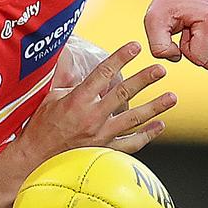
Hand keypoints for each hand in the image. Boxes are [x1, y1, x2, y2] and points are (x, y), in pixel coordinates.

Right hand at [21, 42, 174, 158]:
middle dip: (144, 79)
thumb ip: (68, 80)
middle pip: (123, 93)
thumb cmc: (40, 127)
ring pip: (133, 119)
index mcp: (77, 100)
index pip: (103, 73)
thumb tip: (74, 59)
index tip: (135, 47)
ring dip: (155, 107)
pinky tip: (159, 125)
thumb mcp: (50, 97)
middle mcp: (91, 116)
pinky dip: (147, 135)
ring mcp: (100, 135)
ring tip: (172, 97)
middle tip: (160, 69)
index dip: (120, 58)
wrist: (35, 160)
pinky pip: (131, 144)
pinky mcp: (104, 151)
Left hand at [144, 0, 207, 70]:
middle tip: (190, 31)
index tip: (183, 30)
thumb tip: (177, 57)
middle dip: (197, 53)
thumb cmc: (169, 2)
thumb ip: (158, 47)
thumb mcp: (153, 21)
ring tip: (198, 32)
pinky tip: (207, 32)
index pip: (200, 59)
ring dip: (207, 52)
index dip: (186, 49)